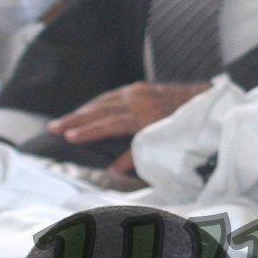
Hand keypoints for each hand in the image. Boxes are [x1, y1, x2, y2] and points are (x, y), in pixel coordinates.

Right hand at [50, 79, 210, 145]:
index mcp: (142, 115)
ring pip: (103, 101)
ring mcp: (137, 91)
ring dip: (82, 111)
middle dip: (74, 120)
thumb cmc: (186, 125)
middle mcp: (137, 99)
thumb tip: (111, 171)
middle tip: (51, 127)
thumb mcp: (163, 143)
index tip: (67, 137)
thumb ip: (135, 155)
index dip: (87, 132)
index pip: (108, 124)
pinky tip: (87, 109)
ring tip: (63, 121)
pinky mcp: (139, 87)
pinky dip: (97, 103)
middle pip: (99, 110)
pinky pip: (112, 96)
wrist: (206, 99)